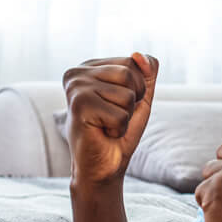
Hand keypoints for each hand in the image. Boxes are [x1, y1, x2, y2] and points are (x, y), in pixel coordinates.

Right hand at [62, 53, 158, 186]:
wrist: (103, 166)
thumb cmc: (119, 131)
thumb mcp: (140, 97)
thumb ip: (146, 72)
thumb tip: (138, 55)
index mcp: (90, 66)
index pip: (133, 62)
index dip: (137, 89)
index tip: (117, 105)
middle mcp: (77, 72)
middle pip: (130, 73)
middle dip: (133, 101)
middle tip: (113, 117)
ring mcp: (75, 87)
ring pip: (127, 94)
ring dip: (125, 116)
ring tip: (107, 125)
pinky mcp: (78, 105)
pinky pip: (121, 114)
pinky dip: (119, 129)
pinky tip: (102, 133)